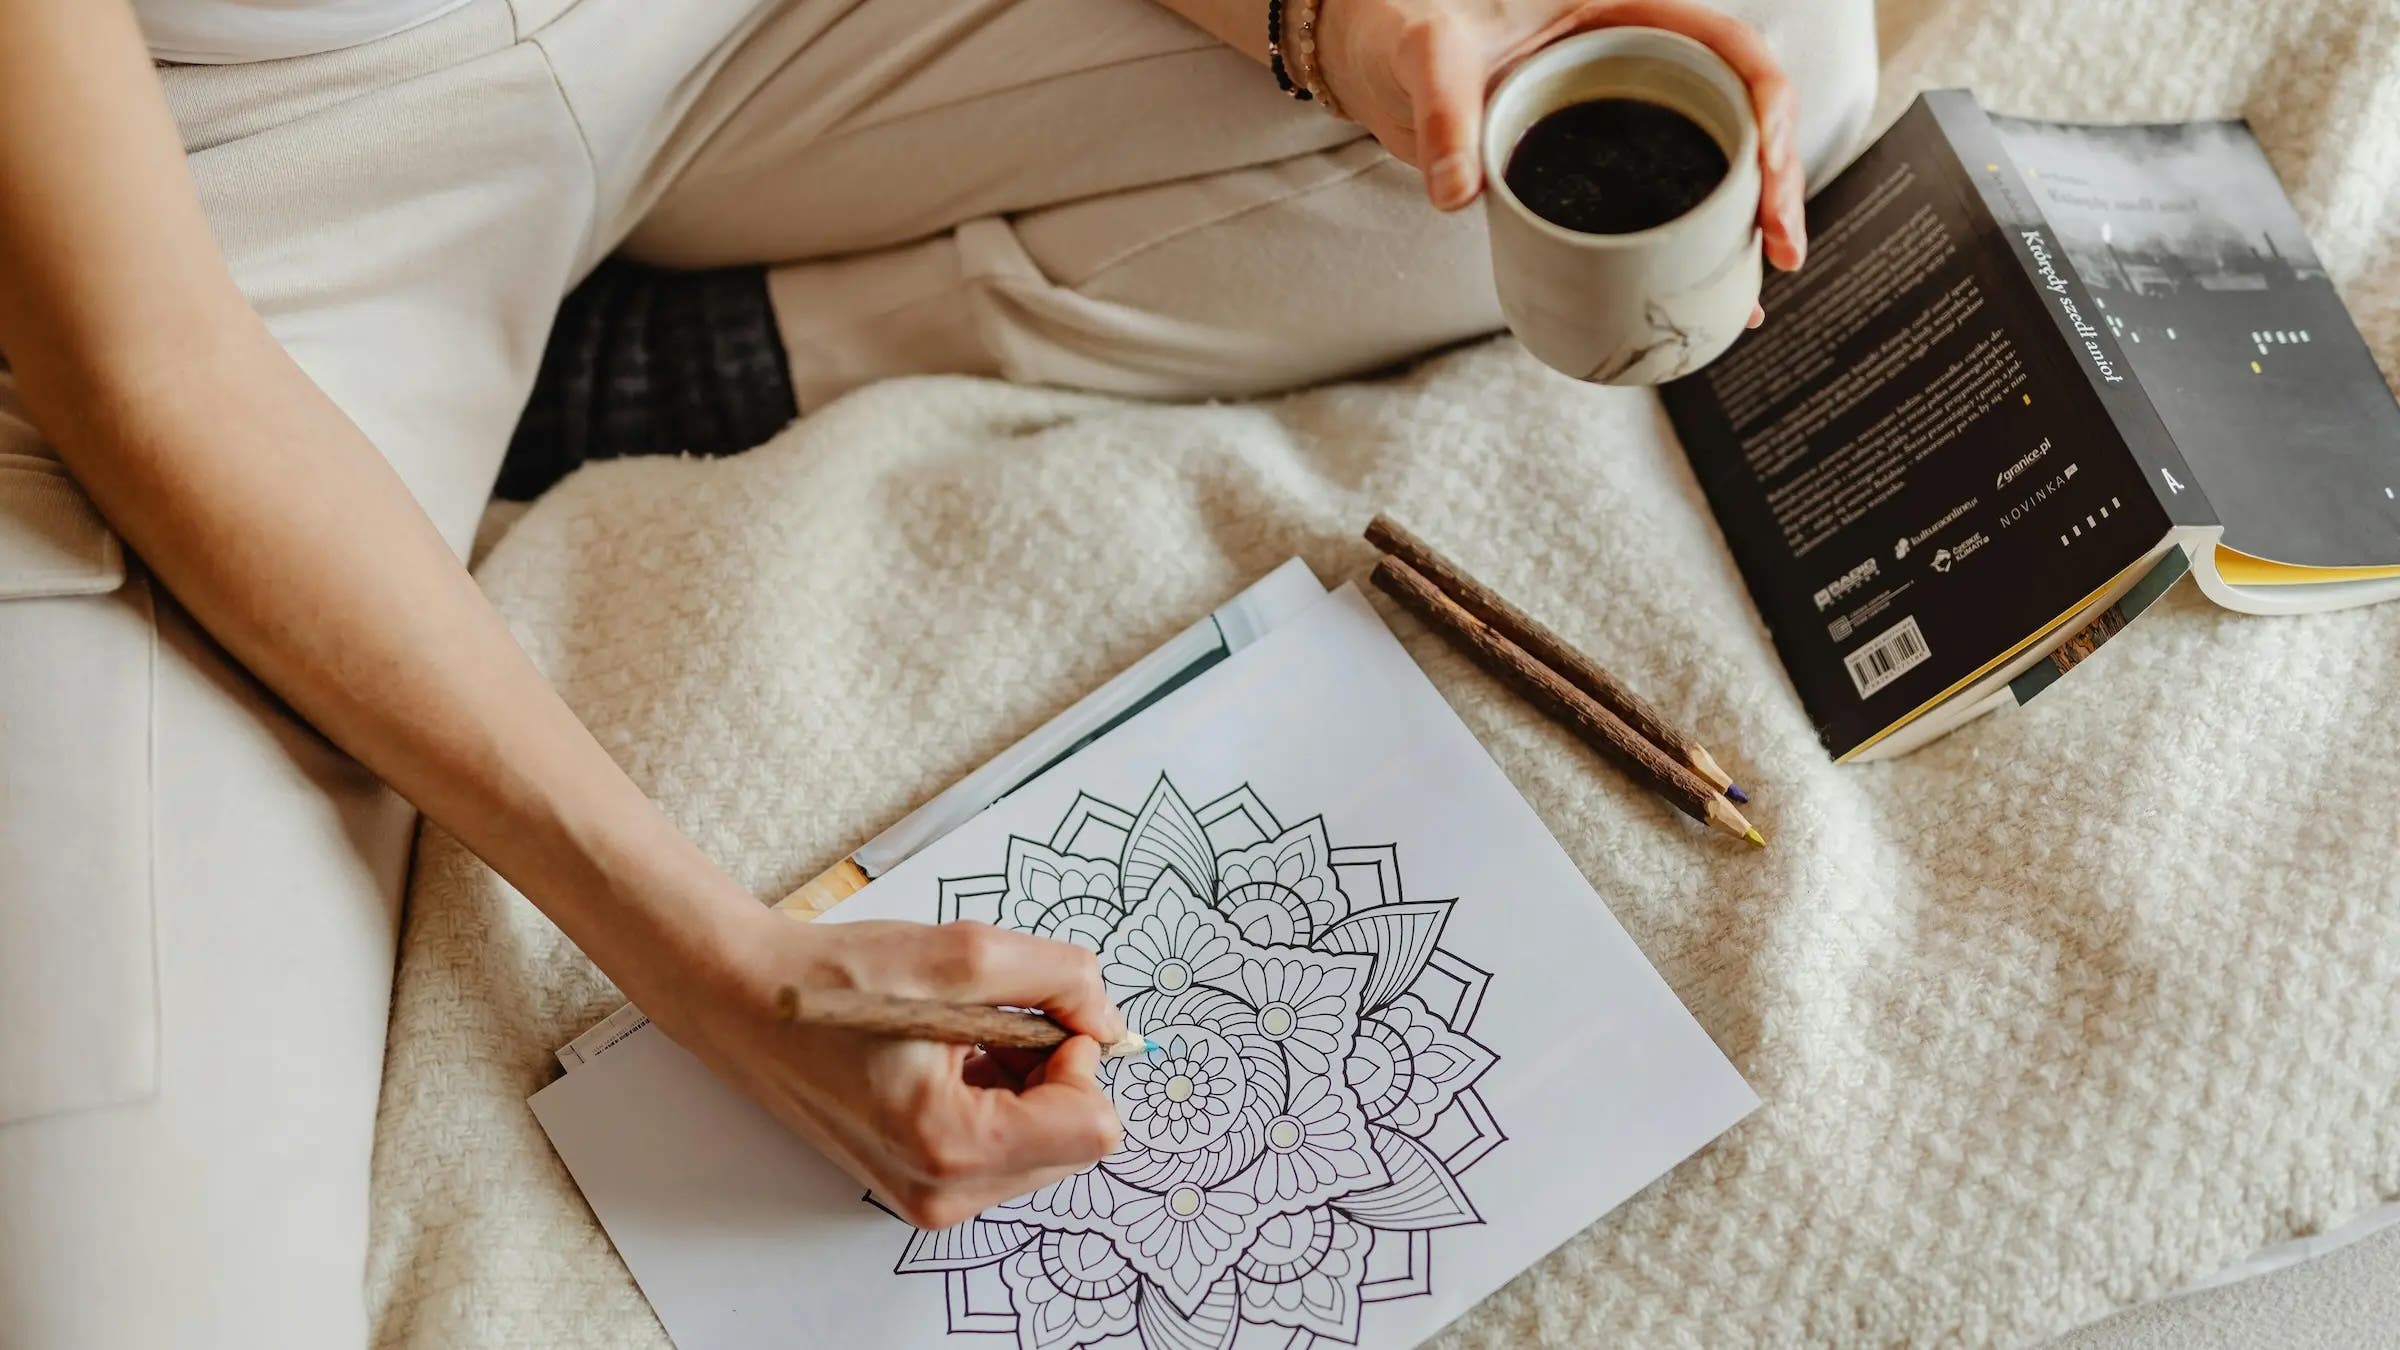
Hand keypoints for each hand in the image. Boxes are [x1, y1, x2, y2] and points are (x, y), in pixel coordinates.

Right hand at [650, 911, 1127, 1229]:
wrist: (747, 1002)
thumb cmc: (836, 981)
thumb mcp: (963, 953)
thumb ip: (1061, 979)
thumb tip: (1109, 1020)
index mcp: (952, 1145)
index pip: (1095, 1128)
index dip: (1079, 1057)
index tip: (1031, 1018)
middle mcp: (943, 1192)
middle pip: (1075, 1139)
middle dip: (1051, 1070)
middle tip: (983, 1024)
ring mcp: (929, 1196)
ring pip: (1045, 1143)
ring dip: (1021, 1081)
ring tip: (953, 1040)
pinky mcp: (921, 1185)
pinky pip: (1005, 1146)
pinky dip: (995, 1095)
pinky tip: (942, 1058)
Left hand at [1316, 0, 1806, 275]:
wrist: (1378, 56)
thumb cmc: (1412, 24)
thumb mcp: (1431, 55)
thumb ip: (1444, 115)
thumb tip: (1457, 193)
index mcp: (1628, 12)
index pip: (1731, 46)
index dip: (1769, 105)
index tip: (1770, 169)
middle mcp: (1640, 62)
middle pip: (1742, 114)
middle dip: (1776, 181)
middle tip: (1779, 248)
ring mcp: (1624, 116)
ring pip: (1714, 163)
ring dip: (1747, 223)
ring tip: (1759, 287)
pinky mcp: (1597, 165)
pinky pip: (1660, 202)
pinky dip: (1689, 248)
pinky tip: (1715, 298)